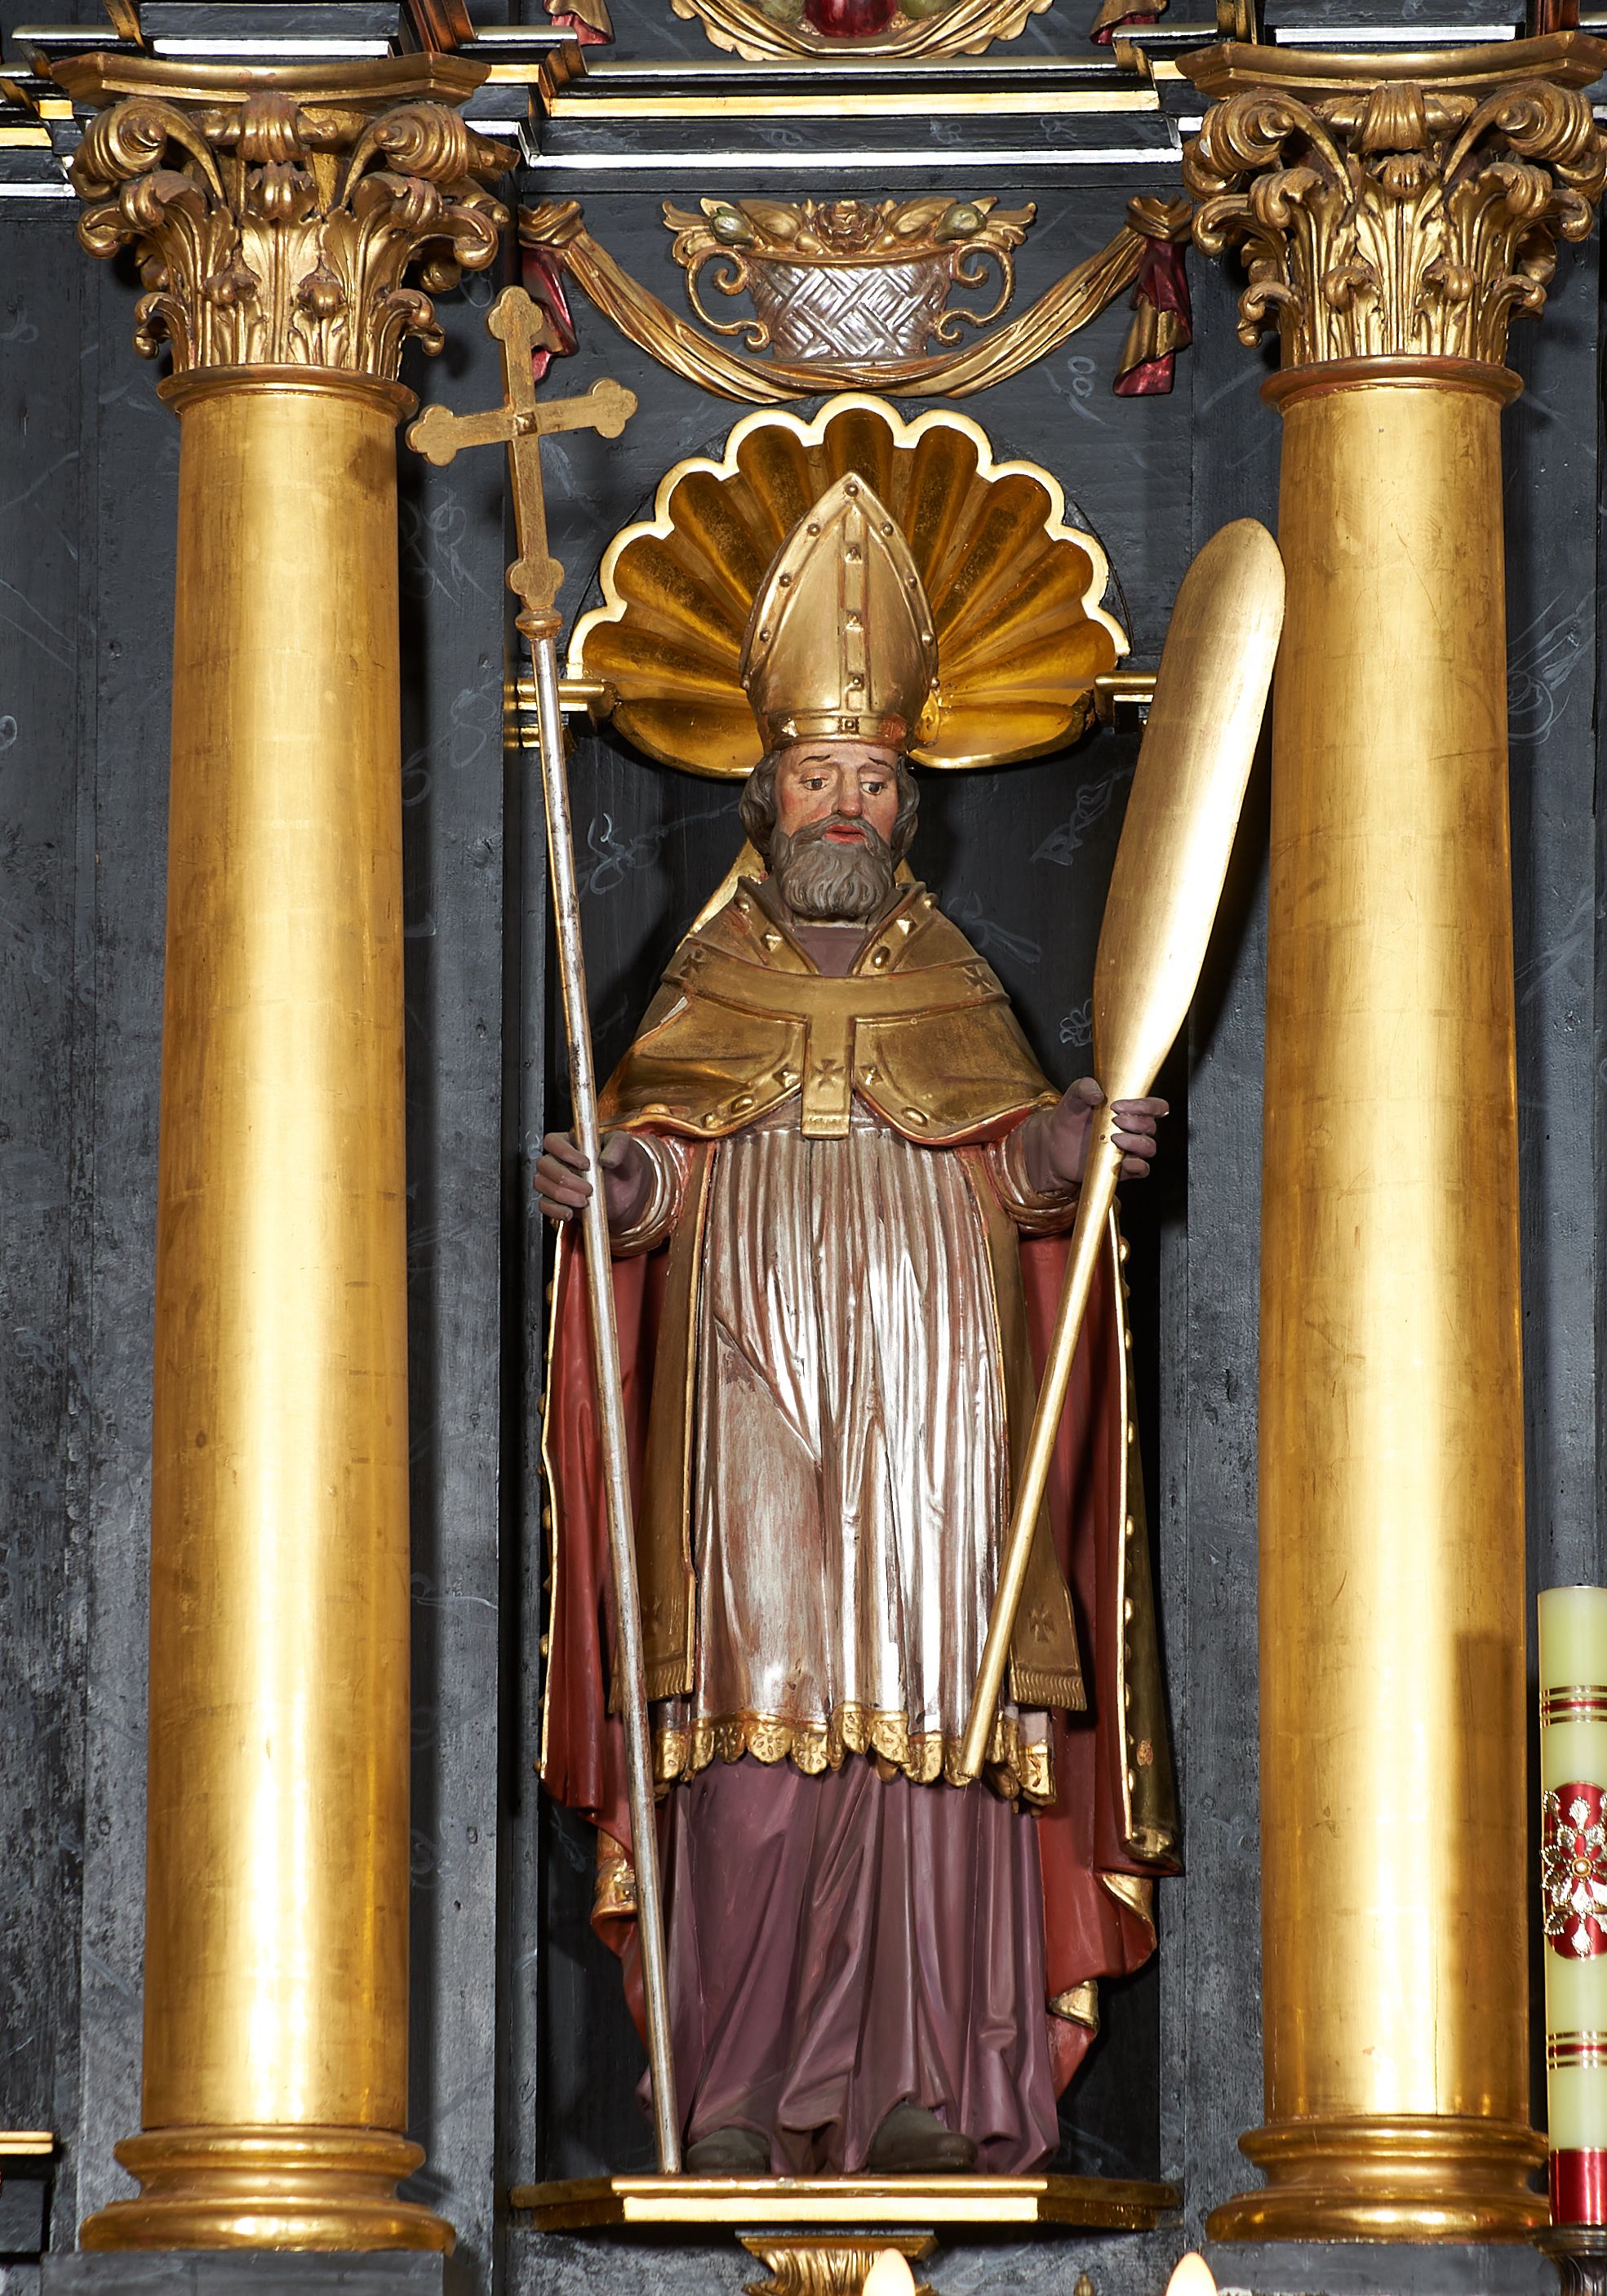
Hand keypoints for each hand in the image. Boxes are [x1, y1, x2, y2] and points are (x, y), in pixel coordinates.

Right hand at [534, 1130, 648, 1225]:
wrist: (632, 1191)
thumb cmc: (626, 1163)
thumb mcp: (628, 1148)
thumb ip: (619, 1147)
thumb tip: (605, 1159)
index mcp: (572, 1142)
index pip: (552, 1141)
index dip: (564, 1152)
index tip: (585, 1164)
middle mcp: (560, 1160)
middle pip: (544, 1165)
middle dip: (565, 1179)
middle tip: (588, 1188)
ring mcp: (557, 1181)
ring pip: (542, 1184)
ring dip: (561, 1195)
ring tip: (584, 1201)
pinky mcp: (558, 1200)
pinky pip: (544, 1205)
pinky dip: (555, 1210)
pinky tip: (571, 1212)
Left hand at [1032, 1077, 1168, 1190]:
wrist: (1054, 1144)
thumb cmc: (1070, 1118)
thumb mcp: (1074, 1097)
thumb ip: (1085, 1087)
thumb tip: (1098, 1094)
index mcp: (1129, 1110)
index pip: (1155, 1106)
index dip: (1146, 1105)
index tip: (1119, 1105)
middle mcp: (1133, 1130)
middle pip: (1151, 1126)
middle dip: (1135, 1122)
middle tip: (1114, 1120)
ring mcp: (1128, 1149)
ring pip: (1149, 1147)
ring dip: (1135, 1142)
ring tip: (1114, 1138)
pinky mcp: (1122, 1168)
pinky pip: (1142, 1170)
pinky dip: (1137, 1166)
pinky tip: (1124, 1161)